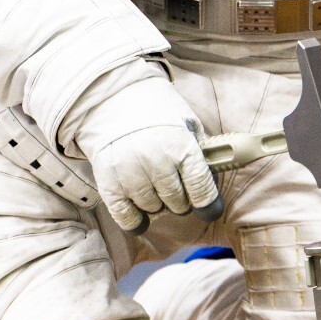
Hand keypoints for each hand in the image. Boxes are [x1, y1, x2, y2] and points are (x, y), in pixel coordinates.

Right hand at [72, 73, 220, 232]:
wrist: (112, 98)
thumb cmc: (156, 110)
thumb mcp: (188, 123)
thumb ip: (200, 151)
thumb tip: (212, 183)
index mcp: (182, 146)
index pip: (200, 188)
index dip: (207, 204)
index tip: (209, 209)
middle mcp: (157, 163)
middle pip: (177, 203)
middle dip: (180, 199)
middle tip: (175, 186)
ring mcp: (131, 174)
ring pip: (153, 210)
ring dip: (157, 204)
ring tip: (153, 185)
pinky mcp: (109, 183)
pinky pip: (126, 217)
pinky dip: (135, 221)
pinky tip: (139, 213)